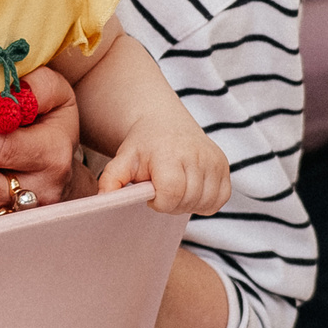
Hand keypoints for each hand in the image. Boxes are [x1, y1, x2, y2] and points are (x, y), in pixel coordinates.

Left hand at [102, 116, 231, 215]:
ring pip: (205, 203)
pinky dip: (205, 202)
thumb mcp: (123, 159)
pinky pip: (220, 200)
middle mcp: (196, 155)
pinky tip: (190, 189)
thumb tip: (102, 200)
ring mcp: (214, 160)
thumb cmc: (142, 146)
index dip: (159, 201)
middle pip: (188, 201)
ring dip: (188, 204)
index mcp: (169, 153)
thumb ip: (111, 179)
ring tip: (175, 188)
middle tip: (161, 189)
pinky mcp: (224, 166)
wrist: (164, 123)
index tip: (150, 192)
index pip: (171, 194)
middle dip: (172, 204)